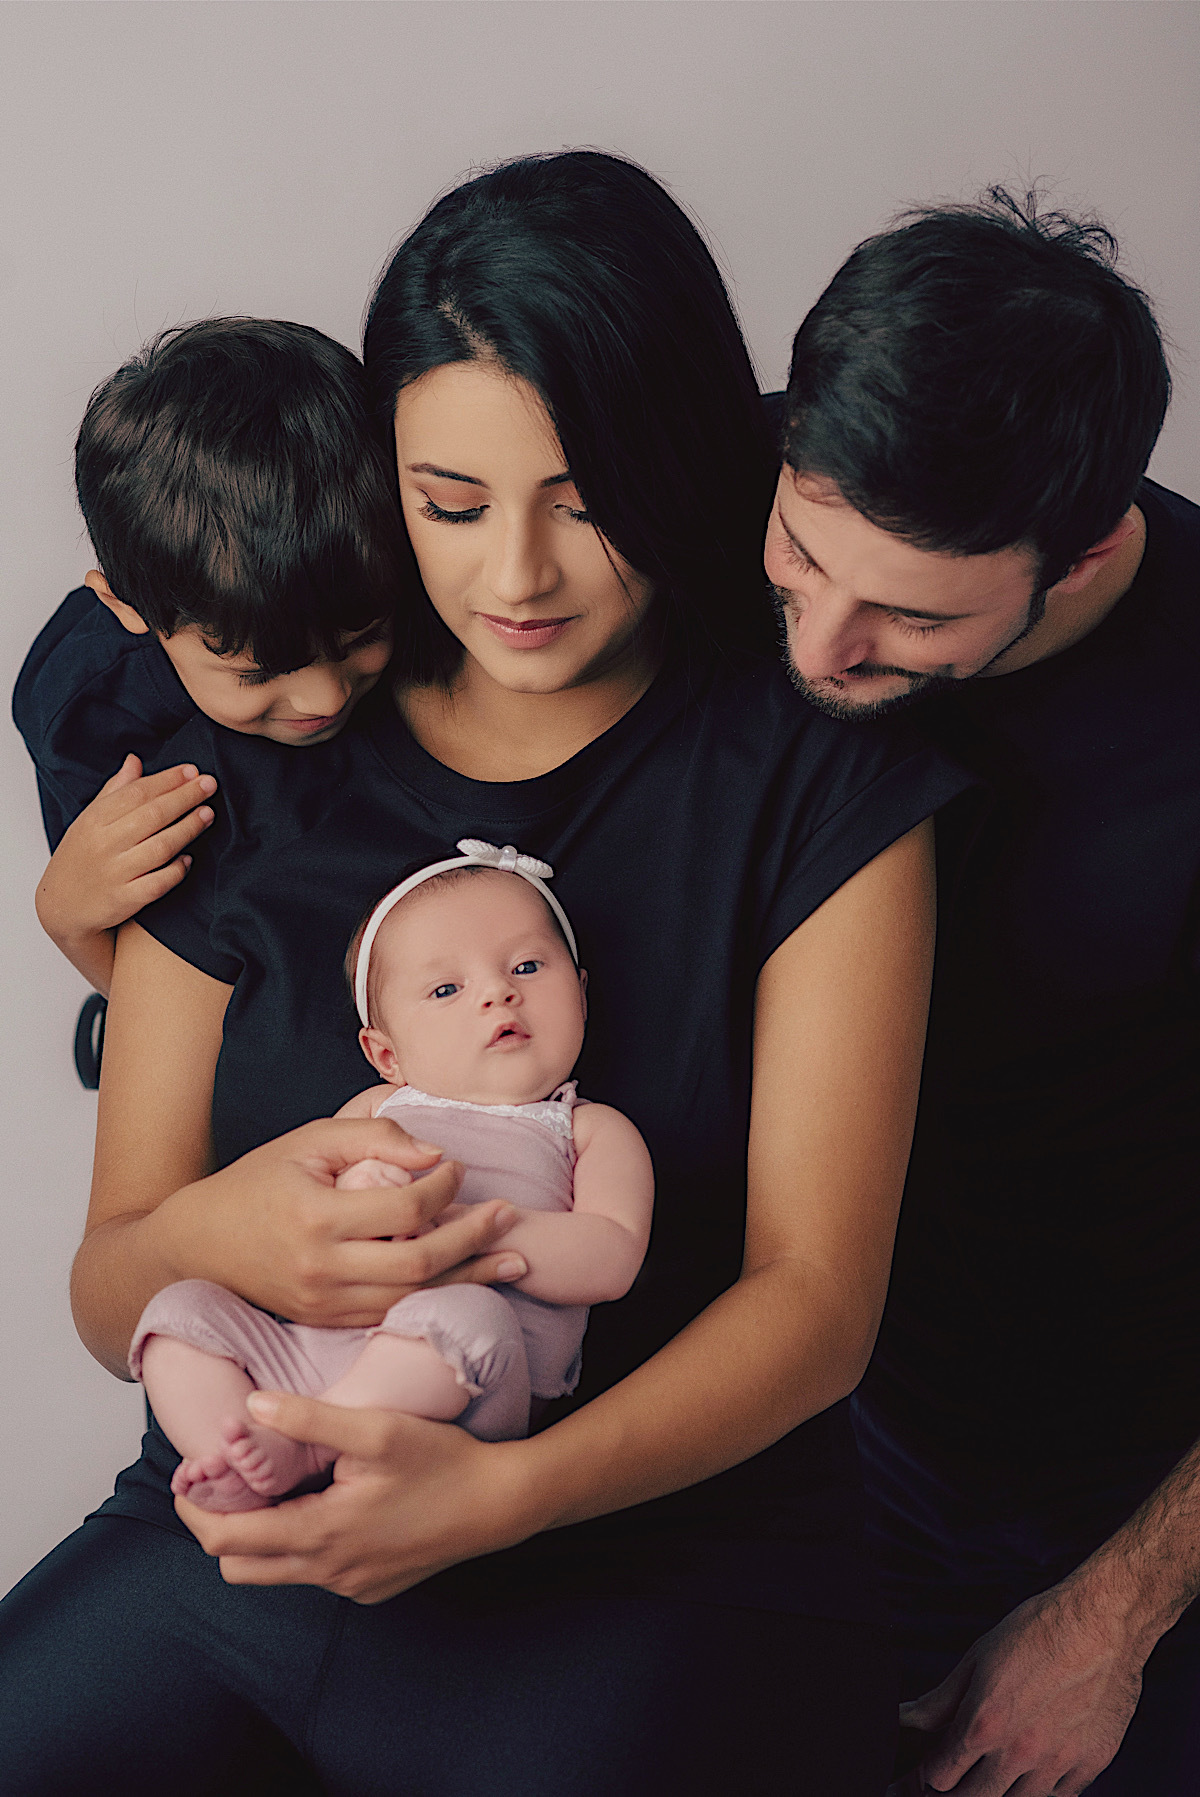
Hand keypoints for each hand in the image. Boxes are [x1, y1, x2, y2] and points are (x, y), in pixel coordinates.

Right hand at [36, 755, 217, 945]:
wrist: (61, 905)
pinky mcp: (125, 900)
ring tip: (208, 814)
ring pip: (160, 847)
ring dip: (187, 829)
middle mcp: (104, 844)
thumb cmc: (80, 857)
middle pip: (153, 815)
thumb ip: (115, 790)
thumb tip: (134, 760)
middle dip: (185, 797)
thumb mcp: (89, 820)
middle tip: (210, 785)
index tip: (192, 771)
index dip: (168, 780)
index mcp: (95, 820)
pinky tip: (188, 859)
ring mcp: (115, 873)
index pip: (137, 793)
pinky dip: (175, 871)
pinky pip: (157, 883)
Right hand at [165, 1116, 527, 1326]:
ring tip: (512, 1259)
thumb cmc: (257, 1182)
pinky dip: (433, 1299)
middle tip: (508, 1215)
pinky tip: (466, 1282)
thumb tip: (435, 1152)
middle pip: (419, 1264)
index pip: (404, 1210)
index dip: (443, 1188)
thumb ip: (373, 1136)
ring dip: (468, 1279)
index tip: (459, 1168)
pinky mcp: (326, 1322)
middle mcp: (322, 1269)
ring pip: (412, 1299)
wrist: (197, 1245)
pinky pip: (390, 1315)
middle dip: (473, 1239)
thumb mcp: (309, 1141)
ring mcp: (324, 1304)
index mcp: (316, 1217)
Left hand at [176, 1389, 532, 1601]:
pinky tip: (327, 1502)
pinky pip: (317, 1575)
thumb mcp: (376, 1428)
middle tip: (229, 1483)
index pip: (228, 1542)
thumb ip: (310, 1418)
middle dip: (223, 1529)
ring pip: (278, 1573)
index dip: (196, 1512)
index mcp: (321, 1535)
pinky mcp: (372, 1588)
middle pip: (241, 1569)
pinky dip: (303, 1545)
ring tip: (276, 1487)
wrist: (500, 1503)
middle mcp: (330, 1572)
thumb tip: (252, 1406)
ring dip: (263, 1538)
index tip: (189, 1481)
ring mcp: (352, 1586)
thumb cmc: (443, 1461)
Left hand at [902, 1577, 1146, 1794]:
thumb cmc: (1041, 1631)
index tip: (926, 1770)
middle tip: (954, 1777)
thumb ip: (940, 1701)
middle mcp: (1019, 1753)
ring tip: (992, 1772)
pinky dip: (1040, 1791)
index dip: (926, 1774)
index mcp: (985, 1724)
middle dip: (956, 1792)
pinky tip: (1032, 1772)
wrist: (1103, 1623)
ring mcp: (1056, 1765)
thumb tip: (906, 1719)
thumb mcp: (978, 1658)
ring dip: (998, 1792)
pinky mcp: (1088, 1767)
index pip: (939, 1777)